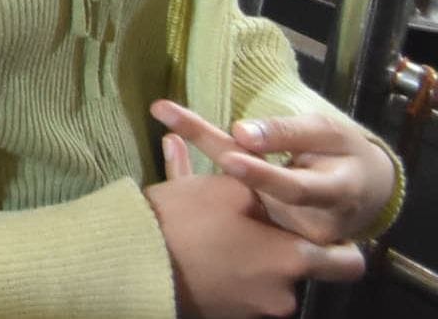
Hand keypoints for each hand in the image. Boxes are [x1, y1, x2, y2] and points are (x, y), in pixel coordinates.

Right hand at [148, 132, 365, 316]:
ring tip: (223, 237)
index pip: (350, 263)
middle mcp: (286, 295)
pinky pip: (245, 292)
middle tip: (261, 231)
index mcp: (294, 259)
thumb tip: (276, 178)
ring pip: (272, 282)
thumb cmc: (185, 222)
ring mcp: (258, 312)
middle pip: (304, 271)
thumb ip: (262, 183)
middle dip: (286, 252)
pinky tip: (208, 254)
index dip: (339, 245)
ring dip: (256, 262)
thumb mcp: (226, 189)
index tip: (316, 229)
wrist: (133, 262)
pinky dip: (235, 275)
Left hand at [154, 100, 399, 246]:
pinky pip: (228, 206)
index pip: (293, 190)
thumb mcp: (329, 135)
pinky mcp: (266, 235)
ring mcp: (284, 235)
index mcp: (334, 196)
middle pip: (250, 190)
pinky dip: (195, 177)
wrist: (362, 190)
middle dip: (209, 155)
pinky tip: (168, 141)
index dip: (261, 176)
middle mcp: (305, 223)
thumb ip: (289, 134)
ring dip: (191, 165)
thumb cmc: (344, 154)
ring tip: (163, 113)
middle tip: (166, 114)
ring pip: (234, 198)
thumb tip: (243, 133)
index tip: (228, 157)